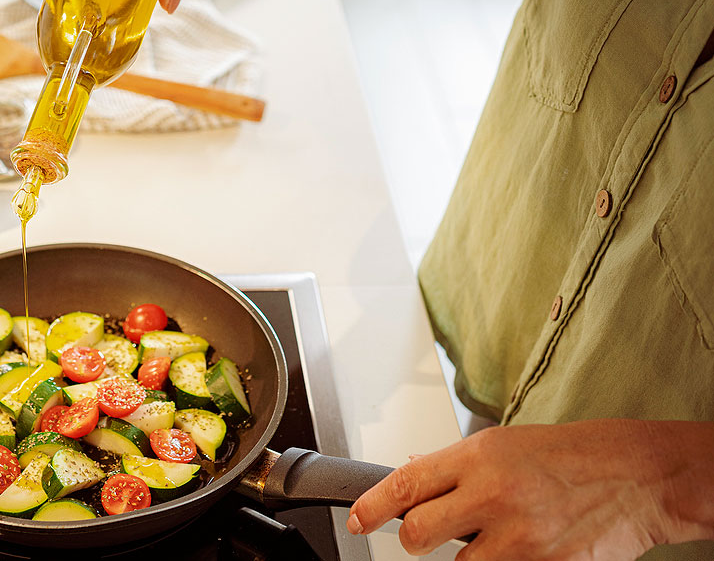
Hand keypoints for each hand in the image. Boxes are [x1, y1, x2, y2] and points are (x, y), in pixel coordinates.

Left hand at [347, 419, 713, 559]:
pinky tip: (522, 546)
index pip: (405, 484)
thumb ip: (455, 467)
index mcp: (478, 455)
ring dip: (468, 556)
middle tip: (424, 535)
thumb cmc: (570, 455)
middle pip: (418, 534)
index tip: (358, 520)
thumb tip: (410, 480)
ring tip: (497, 533)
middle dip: (414, 539)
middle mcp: (492, 493)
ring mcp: (519, 535)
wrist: (636, 476)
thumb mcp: (503, 445)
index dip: (371, 507)